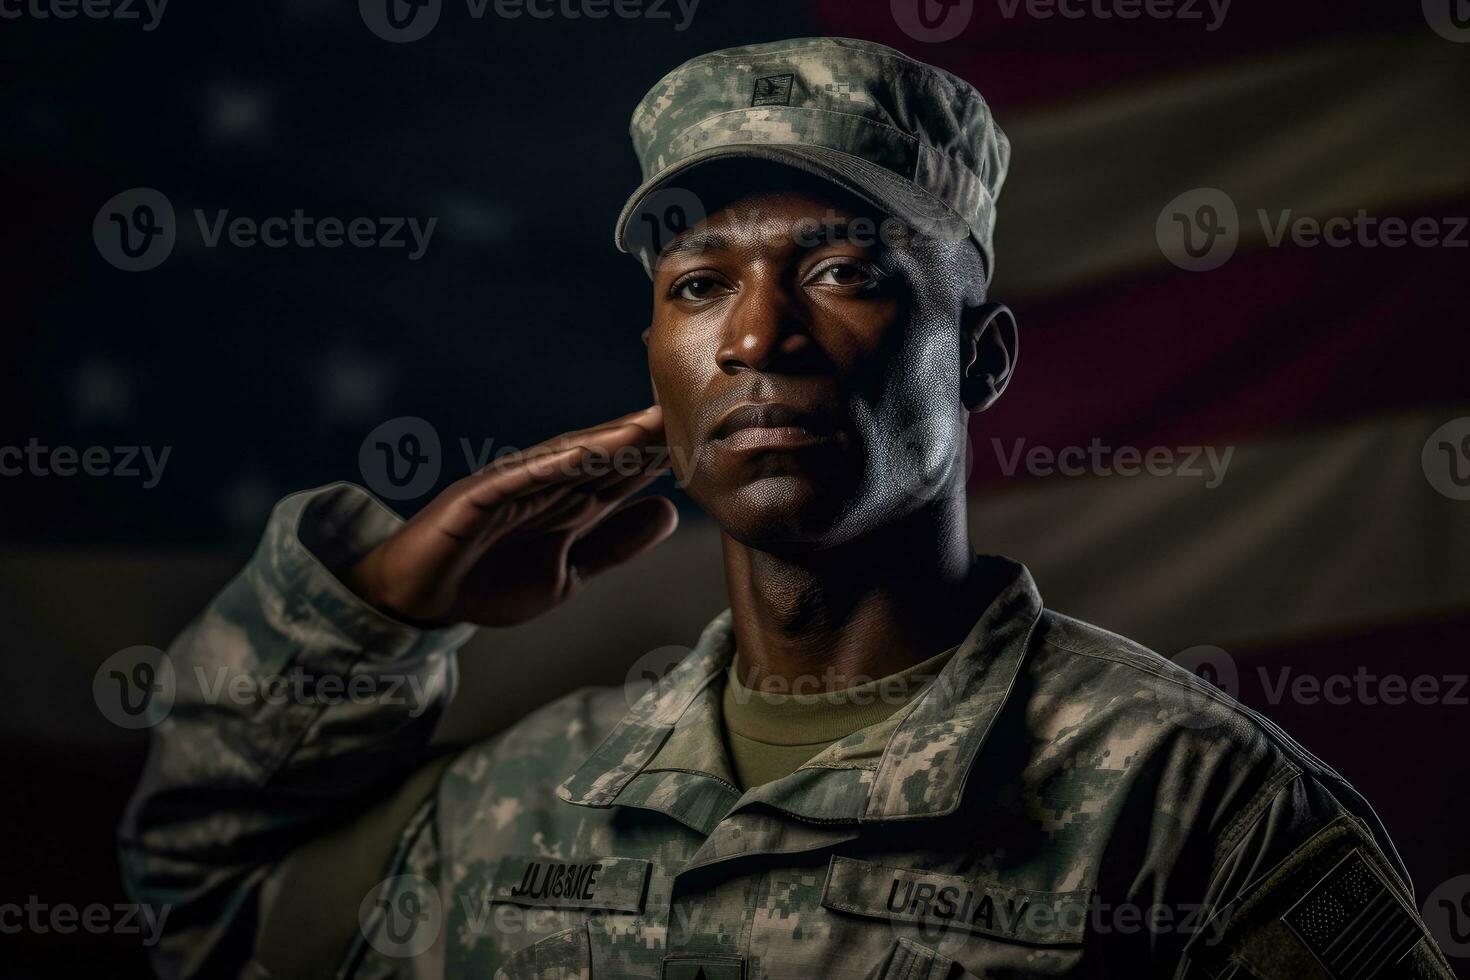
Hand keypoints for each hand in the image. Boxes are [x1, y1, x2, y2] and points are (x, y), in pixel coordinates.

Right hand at [344, 405, 676, 627]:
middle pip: (603, 454)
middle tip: (691, 409)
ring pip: (566, 458)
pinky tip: (581, 453)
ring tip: (647, 425)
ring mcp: (510, 486)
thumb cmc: (490, 581)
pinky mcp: (475, 498)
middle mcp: (544, 484)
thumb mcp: (568, 573)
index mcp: (569, 501)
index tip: (708, 438)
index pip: (625, 472)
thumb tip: (668, 511)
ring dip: (607, 440)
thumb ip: (615, 543)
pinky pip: (516, 477)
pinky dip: (549, 465)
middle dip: (646, 434)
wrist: (420, 600)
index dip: (665, 455)